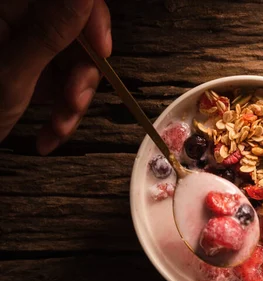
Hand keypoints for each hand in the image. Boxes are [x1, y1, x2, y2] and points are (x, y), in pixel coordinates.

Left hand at [0, 0, 110, 154]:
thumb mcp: (10, 76)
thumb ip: (49, 32)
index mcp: (2, 11)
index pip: (63, 0)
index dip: (90, 19)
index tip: (101, 50)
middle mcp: (14, 24)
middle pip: (75, 32)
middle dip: (82, 73)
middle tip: (75, 100)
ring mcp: (24, 49)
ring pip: (74, 64)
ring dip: (74, 102)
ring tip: (58, 127)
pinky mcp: (31, 73)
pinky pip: (63, 84)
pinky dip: (63, 113)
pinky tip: (50, 133)